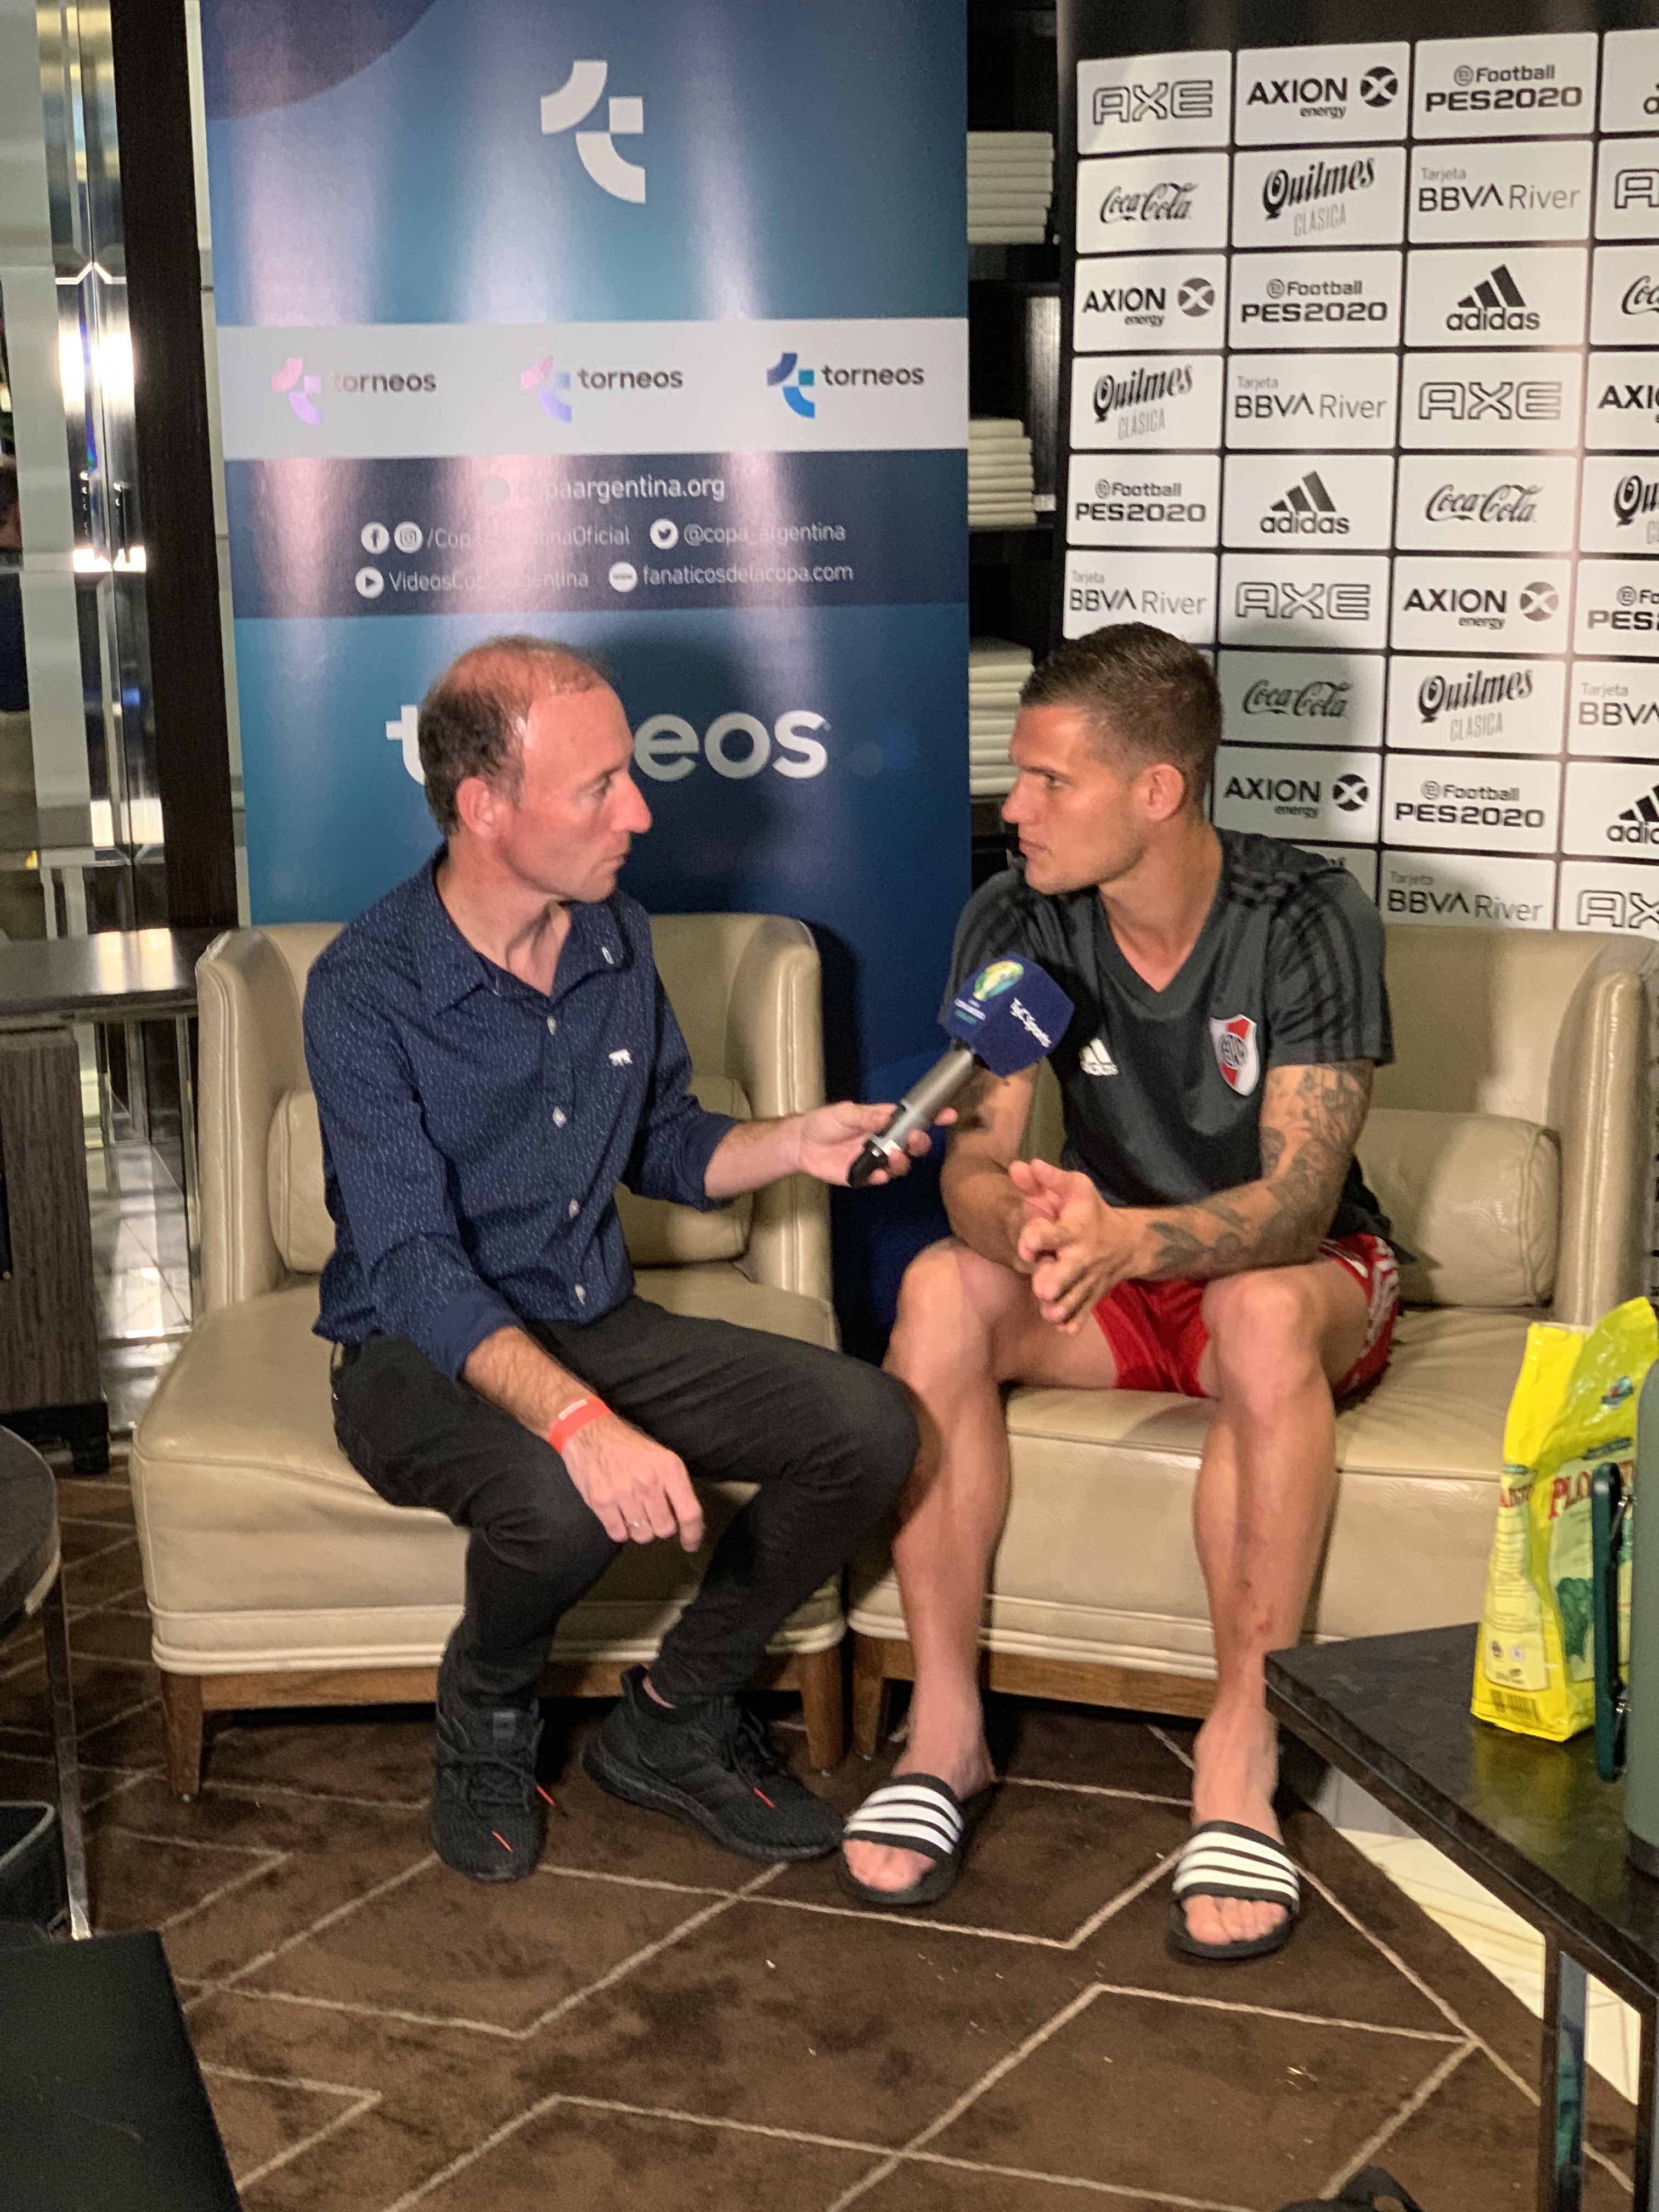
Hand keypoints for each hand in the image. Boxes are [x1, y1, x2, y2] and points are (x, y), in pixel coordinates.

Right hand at [560, 1414, 704, 1549]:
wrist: (589, 1431)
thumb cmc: (627, 1446)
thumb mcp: (660, 1457)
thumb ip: (674, 1486)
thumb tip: (687, 1519)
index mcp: (669, 1469)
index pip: (690, 1512)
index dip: (693, 1533)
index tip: (691, 1544)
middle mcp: (649, 1482)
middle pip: (665, 1529)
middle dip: (660, 1526)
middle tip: (651, 1513)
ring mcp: (624, 1493)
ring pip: (643, 1535)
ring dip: (639, 1529)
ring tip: (632, 1510)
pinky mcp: (602, 1502)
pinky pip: (619, 1534)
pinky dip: (619, 1530)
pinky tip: (617, 1513)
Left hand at [794, 1100, 954, 1185]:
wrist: (801, 1144)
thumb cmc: (824, 1122)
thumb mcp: (845, 1113)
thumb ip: (867, 1115)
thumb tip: (888, 1117)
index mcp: (883, 1121)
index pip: (912, 1119)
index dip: (932, 1117)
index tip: (948, 1115)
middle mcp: (885, 1141)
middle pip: (914, 1145)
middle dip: (920, 1143)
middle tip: (913, 1139)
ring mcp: (876, 1159)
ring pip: (902, 1164)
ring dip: (901, 1161)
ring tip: (890, 1155)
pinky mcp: (864, 1176)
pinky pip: (881, 1179)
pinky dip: (882, 1176)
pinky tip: (877, 1173)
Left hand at [1010, 1159, 1139, 1330]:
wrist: (1129, 1242)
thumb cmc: (1091, 1211)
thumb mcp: (1074, 1188)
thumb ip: (1046, 1180)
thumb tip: (1021, 1165)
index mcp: (1074, 1230)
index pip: (1057, 1234)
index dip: (1041, 1238)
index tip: (1027, 1242)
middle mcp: (1081, 1257)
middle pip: (1067, 1273)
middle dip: (1055, 1281)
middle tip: (1042, 1289)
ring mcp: (1088, 1280)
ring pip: (1074, 1298)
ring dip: (1062, 1307)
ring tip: (1049, 1314)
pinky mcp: (1092, 1296)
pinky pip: (1084, 1312)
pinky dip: (1075, 1321)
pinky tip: (1064, 1329)